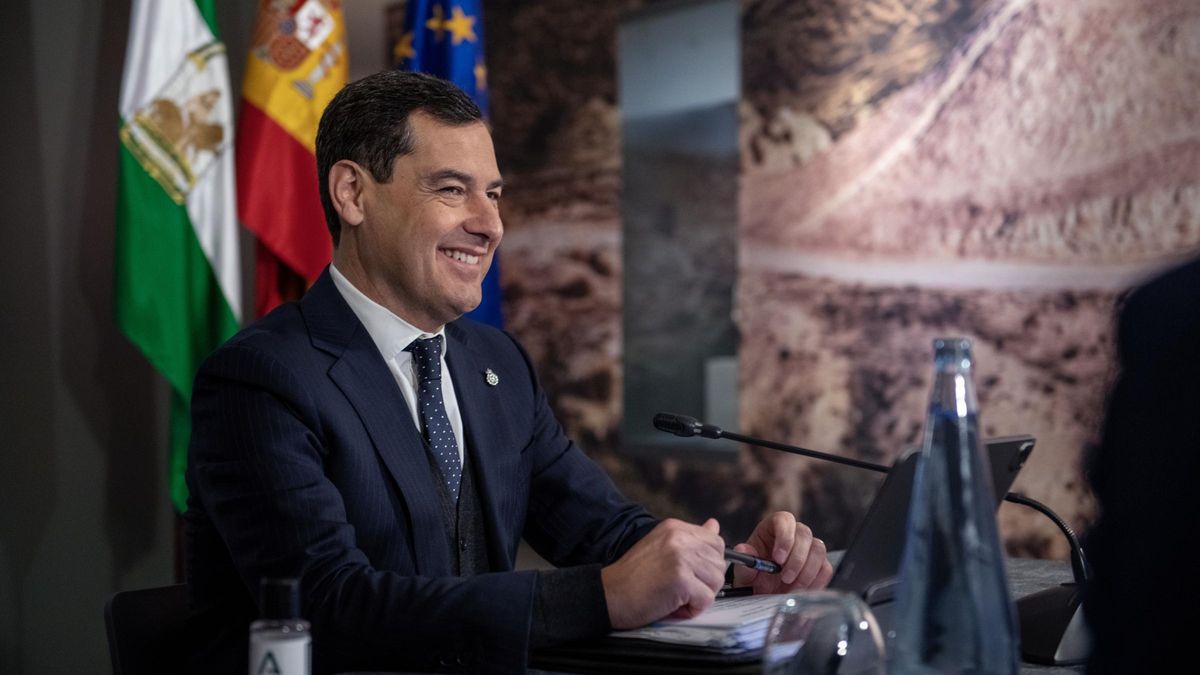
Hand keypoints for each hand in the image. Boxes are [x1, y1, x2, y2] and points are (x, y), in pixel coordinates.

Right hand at [600, 518, 726, 628]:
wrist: (609, 594)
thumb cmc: (633, 577)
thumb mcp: (662, 548)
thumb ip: (691, 538)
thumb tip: (714, 525)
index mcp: (675, 528)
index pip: (715, 543)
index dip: (707, 564)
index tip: (687, 574)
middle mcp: (680, 537)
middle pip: (719, 564)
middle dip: (704, 582)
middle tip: (679, 589)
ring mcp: (681, 557)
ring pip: (716, 582)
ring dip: (699, 596)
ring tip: (675, 597)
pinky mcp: (681, 579)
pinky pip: (706, 599)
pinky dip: (692, 609)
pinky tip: (673, 606)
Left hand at [731, 512, 831, 594]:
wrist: (764, 596)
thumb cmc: (753, 578)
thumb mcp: (743, 572)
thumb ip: (744, 561)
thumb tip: (743, 549)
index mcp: (772, 528)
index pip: (784, 520)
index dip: (784, 536)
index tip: (778, 558)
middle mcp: (793, 534)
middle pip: (804, 533)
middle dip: (796, 559)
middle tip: (785, 578)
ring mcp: (809, 548)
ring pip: (818, 549)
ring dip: (807, 571)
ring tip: (791, 588)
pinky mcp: (819, 565)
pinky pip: (825, 568)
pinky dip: (815, 581)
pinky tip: (801, 590)